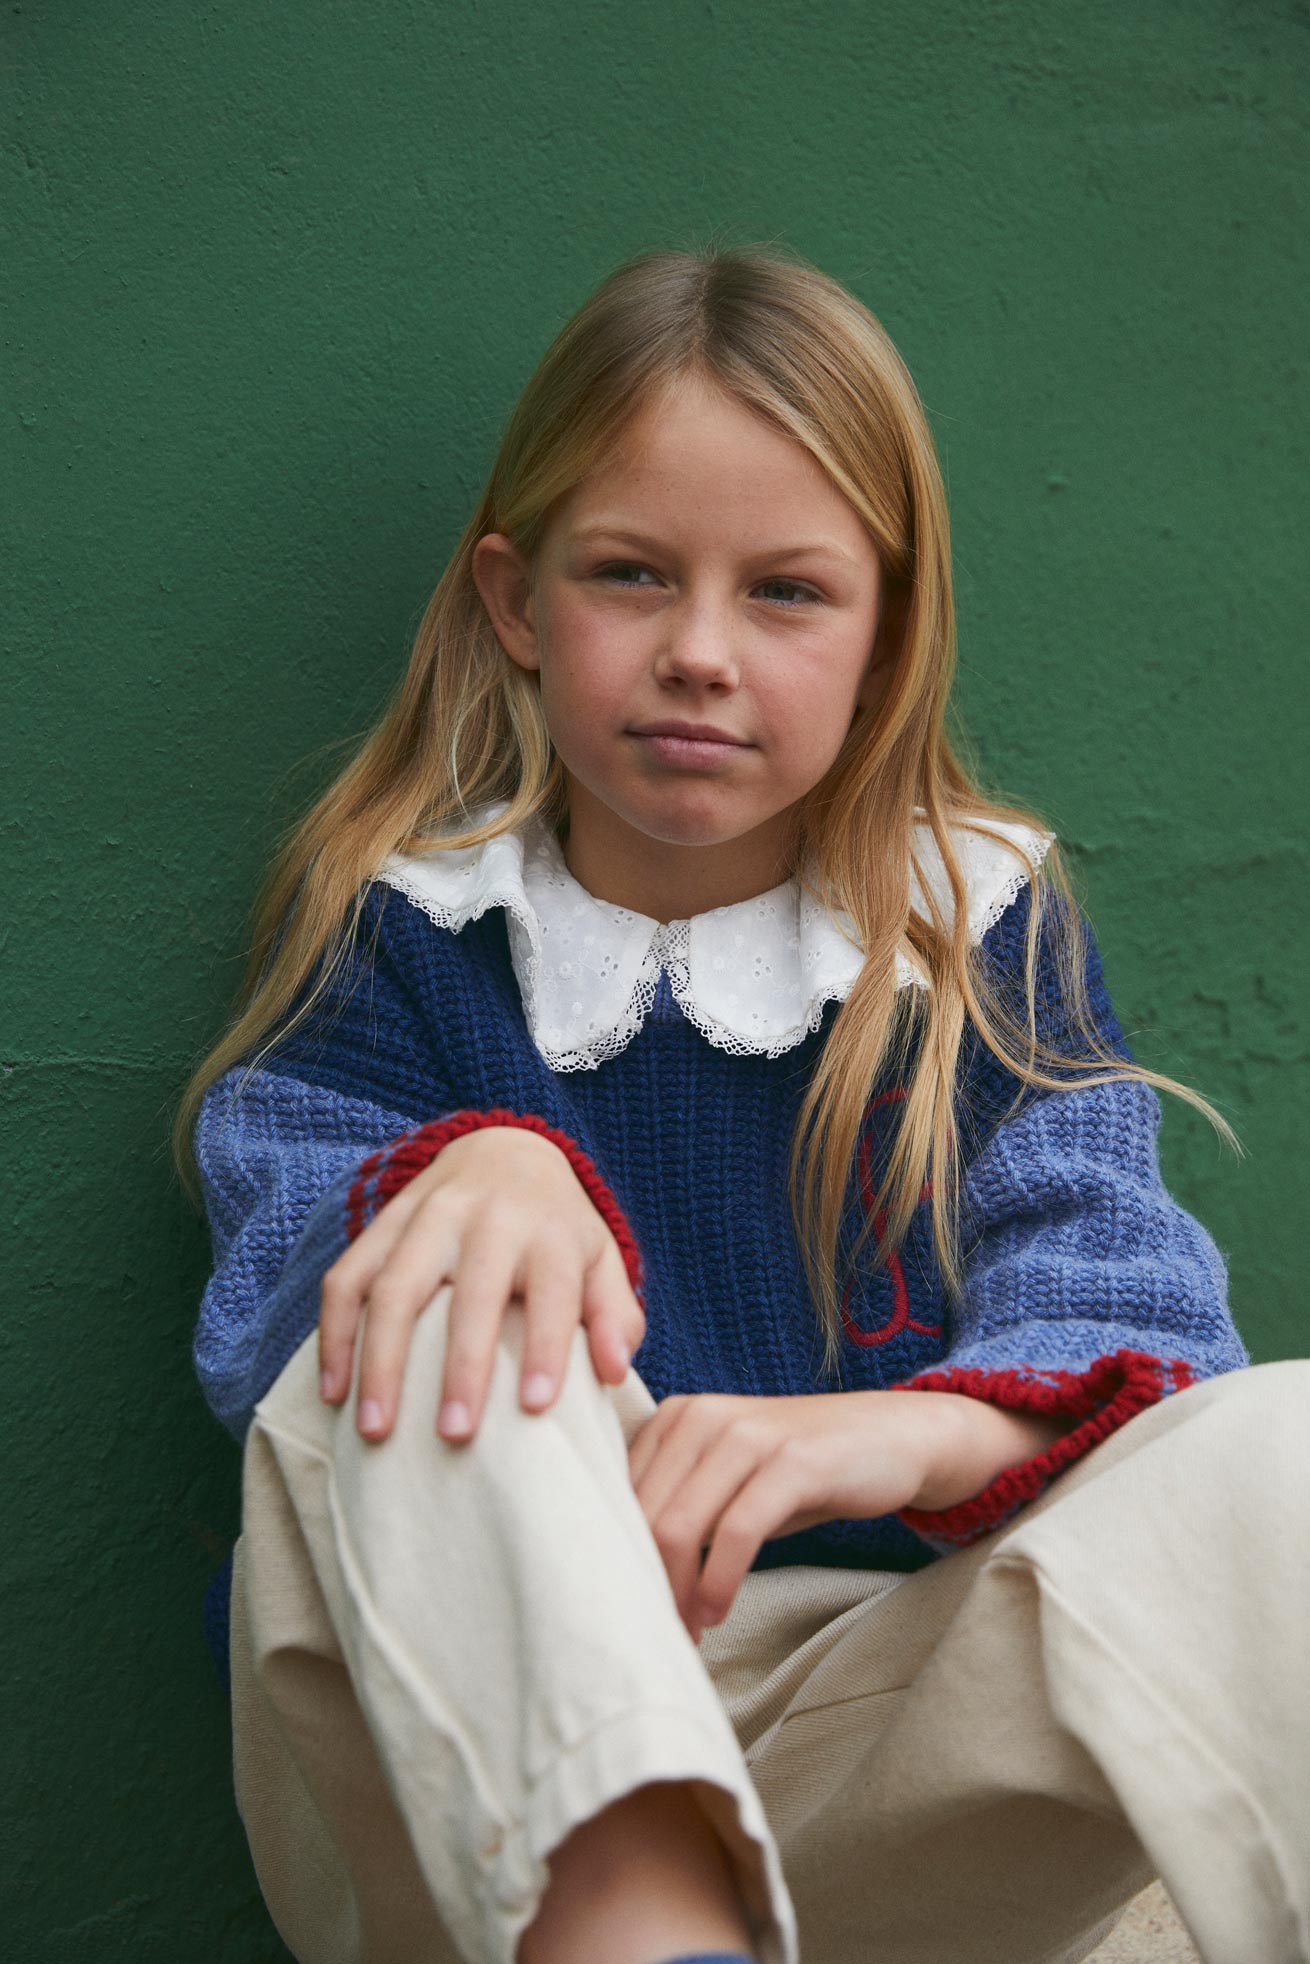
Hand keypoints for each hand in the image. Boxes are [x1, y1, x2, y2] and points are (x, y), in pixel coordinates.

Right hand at [317, 1126, 645, 1443]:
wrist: (503, 1149)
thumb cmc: (557, 1230)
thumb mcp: (600, 1259)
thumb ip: (613, 1315)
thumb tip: (615, 1373)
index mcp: (549, 1231)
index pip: (552, 1290)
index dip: (546, 1346)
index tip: (537, 1406)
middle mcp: (488, 1218)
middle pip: (470, 1293)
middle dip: (462, 1365)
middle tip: (455, 1436)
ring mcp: (426, 1216)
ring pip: (394, 1286)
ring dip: (380, 1360)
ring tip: (375, 1428)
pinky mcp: (381, 1223)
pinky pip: (347, 1277)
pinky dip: (335, 1335)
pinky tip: (333, 1390)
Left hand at [626, 1390, 934, 1643]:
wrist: (889, 1436)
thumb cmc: (797, 1470)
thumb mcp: (728, 1478)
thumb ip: (679, 1505)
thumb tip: (624, 1570)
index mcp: (677, 1416)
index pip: (620, 1493)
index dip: (618, 1556)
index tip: (631, 1602)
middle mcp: (703, 1416)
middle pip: (644, 1515)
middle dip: (646, 1582)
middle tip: (659, 1629)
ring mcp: (747, 1435)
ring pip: (680, 1525)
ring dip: (679, 1591)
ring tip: (690, 1628)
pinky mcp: (791, 1461)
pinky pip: (737, 1531)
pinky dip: (719, 1582)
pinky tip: (718, 1611)